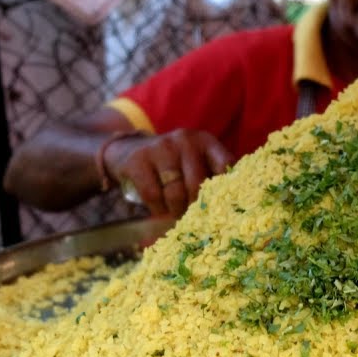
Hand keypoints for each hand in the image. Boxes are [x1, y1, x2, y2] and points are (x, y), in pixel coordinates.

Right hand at [103, 129, 231, 217]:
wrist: (128, 149)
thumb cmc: (171, 163)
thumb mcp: (194, 161)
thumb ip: (211, 175)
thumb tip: (229, 208)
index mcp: (205, 141)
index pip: (225, 164)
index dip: (225, 189)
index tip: (221, 205)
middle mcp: (185, 140)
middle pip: (197, 184)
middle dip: (195, 206)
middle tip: (193, 216)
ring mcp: (160, 148)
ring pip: (175, 193)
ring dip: (176, 210)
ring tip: (175, 212)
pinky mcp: (138, 160)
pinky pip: (153, 195)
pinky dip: (157, 209)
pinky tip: (159, 209)